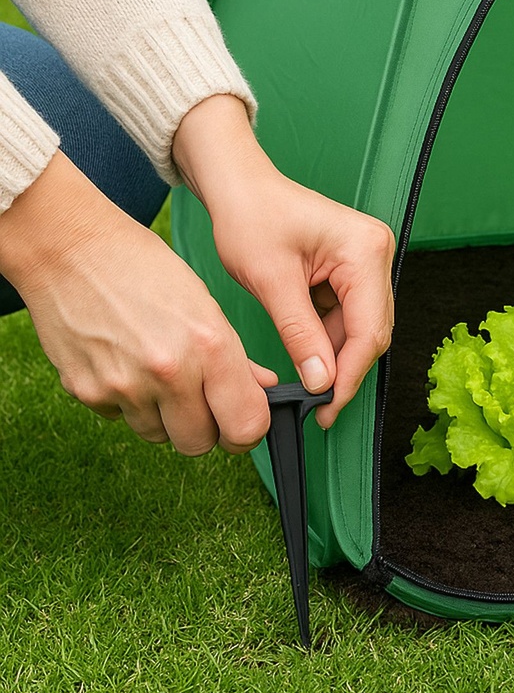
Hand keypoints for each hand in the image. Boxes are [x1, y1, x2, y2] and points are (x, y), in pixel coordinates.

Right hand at [0, 150, 277, 453]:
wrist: (71, 249)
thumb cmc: (145, 268)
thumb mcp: (205, 303)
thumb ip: (235, 356)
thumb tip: (263, 389)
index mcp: (209, 345)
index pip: (245, 424)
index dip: (248, 430)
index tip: (243, 422)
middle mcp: (169, 372)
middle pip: (199, 444)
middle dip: (205, 428)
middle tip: (201, 400)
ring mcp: (124, 386)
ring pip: (158, 435)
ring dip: (164, 416)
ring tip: (157, 370)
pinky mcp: (86, 392)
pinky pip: (120, 417)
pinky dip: (127, 401)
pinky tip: (125, 361)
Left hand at [172, 96, 394, 428]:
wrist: (239, 187)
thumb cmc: (251, 218)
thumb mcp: (271, 281)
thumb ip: (301, 334)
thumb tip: (322, 383)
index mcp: (365, 251)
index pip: (369, 328)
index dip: (349, 375)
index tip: (325, 408)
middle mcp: (376, 254)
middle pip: (373, 330)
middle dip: (345, 370)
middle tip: (318, 408)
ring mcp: (368, 261)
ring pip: (362, 327)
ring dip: (337, 357)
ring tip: (308, 389)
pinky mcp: (353, 269)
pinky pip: (349, 315)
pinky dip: (330, 340)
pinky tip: (310, 358)